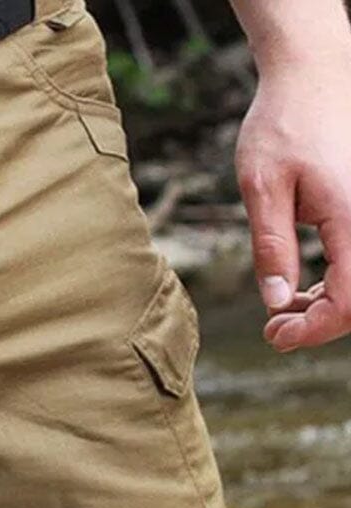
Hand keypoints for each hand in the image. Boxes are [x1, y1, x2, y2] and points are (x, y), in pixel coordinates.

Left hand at [236, 59, 350, 351]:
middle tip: (273, 331)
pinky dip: (335, 284)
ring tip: (283, 311)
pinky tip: (301, 289)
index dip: (315, 328)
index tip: (274, 335)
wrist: (312, 76)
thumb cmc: (282, 125)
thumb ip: (271, 249)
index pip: (349, 298)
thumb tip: (277, 303)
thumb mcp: (262, 190)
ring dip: (327, 306)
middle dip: (319, 324)